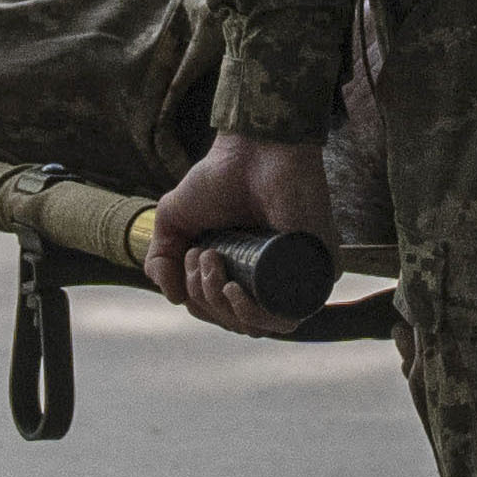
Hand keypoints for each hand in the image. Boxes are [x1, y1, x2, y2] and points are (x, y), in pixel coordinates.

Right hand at [147, 127, 332, 337]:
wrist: (254, 150)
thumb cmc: (219, 179)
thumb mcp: (173, 221)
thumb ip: (160, 257)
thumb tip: (174, 298)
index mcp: (240, 272)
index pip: (218, 313)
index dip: (196, 301)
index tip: (187, 258)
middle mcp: (268, 280)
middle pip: (233, 322)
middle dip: (204, 297)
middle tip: (200, 254)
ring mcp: (294, 280)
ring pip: (257, 325)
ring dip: (221, 304)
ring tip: (212, 260)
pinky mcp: (316, 274)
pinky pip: (288, 318)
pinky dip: (255, 314)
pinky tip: (234, 290)